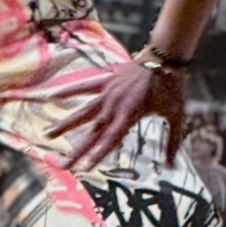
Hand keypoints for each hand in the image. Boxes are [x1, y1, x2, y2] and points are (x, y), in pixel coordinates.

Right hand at [46, 56, 186, 169]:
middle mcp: (115, 105)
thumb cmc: (172, 88)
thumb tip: (172, 168)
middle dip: (77, 151)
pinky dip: (70, 90)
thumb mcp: (177, 116)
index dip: (98, 155)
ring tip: (48, 135)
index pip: (111, 140)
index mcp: (130, 114)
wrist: (165, 57)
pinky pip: (84, 86)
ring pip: (83, 111)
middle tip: (63, 166)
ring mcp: (108, 92)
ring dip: (66, 124)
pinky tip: (53, 96)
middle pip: (93, 132)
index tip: (85, 169)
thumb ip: (173, 142)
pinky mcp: (106, 80)